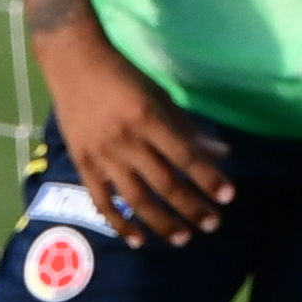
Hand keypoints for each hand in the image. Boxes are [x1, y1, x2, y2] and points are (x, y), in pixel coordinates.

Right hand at [40, 26, 235, 244]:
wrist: (72, 62)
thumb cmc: (123, 76)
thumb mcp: (160, 95)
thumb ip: (189, 128)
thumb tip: (223, 154)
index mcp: (148, 117)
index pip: (186, 156)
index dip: (208, 179)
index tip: (228, 197)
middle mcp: (125, 139)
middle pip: (164, 182)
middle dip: (191, 207)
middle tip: (212, 224)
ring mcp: (102, 154)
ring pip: (135, 198)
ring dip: (161, 222)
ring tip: (183, 238)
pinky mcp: (82, 163)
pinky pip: (101, 200)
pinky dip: (119, 222)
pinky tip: (138, 239)